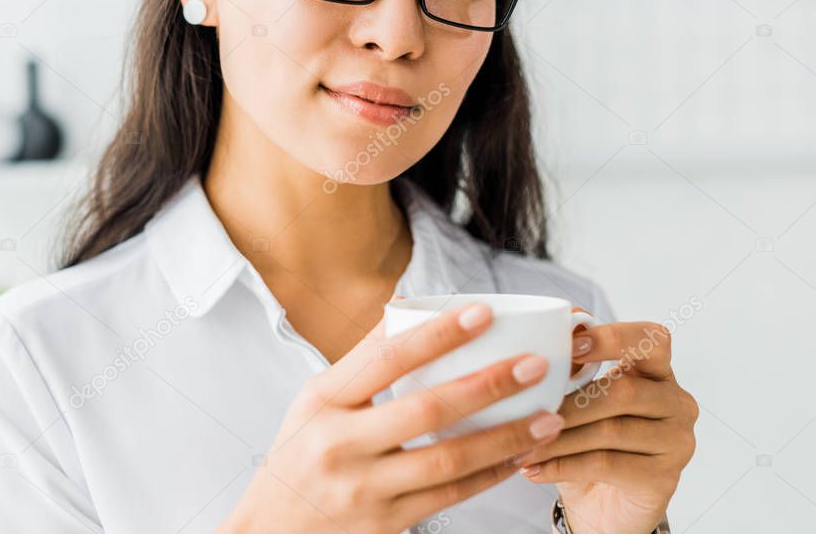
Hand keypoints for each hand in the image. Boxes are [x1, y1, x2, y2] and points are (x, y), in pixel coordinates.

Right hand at [218, 301, 566, 533]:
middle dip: (487, 384)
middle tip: (533, 365)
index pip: (387, 358)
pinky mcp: (385, 524)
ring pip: (447, 459)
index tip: (482, 313)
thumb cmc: (299, 455)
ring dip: (504, 437)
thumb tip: (407, 305)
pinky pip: (448, 496)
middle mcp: (342, 444)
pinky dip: (488, 475)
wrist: (270, 531)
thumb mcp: (315, 400)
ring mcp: (364, 488)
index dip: (438, 334)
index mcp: (324, 401)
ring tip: (546, 417)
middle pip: (426, 408)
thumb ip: (362, 359)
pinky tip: (517, 456)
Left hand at [517, 319, 698, 533]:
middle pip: (624, 391)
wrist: (601, 505)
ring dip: (558, 439)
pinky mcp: (665, 477)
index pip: (650, 338)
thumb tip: (546, 337)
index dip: (613, 338)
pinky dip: (563, 466)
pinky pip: (607, 464)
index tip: (571, 346)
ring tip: (521, 446)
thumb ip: (570, 368)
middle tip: (526, 411)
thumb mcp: (575, 399)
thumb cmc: (587, 441)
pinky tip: (534, 469)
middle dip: (569, 403)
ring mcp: (676, 441)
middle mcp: (675, 402)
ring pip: (611, 430)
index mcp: (655, 370)